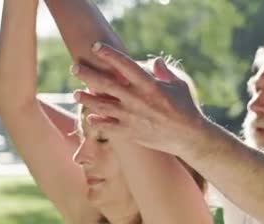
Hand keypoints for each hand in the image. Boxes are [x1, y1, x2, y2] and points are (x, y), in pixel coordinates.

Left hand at [71, 42, 205, 154]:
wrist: (188, 137)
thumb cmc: (185, 109)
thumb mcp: (179, 85)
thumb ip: (164, 72)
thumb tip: (154, 62)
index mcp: (148, 85)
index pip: (124, 65)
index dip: (108, 54)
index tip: (95, 47)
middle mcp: (136, 100)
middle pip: (106, 84)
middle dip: (88, 74)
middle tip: (74, 67)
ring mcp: (131, 117)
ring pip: (102, 106)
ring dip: (87, 99)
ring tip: (75, 93)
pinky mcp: (130, 133)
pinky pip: (108, 127)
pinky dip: (98, 122)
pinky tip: (90, 117)